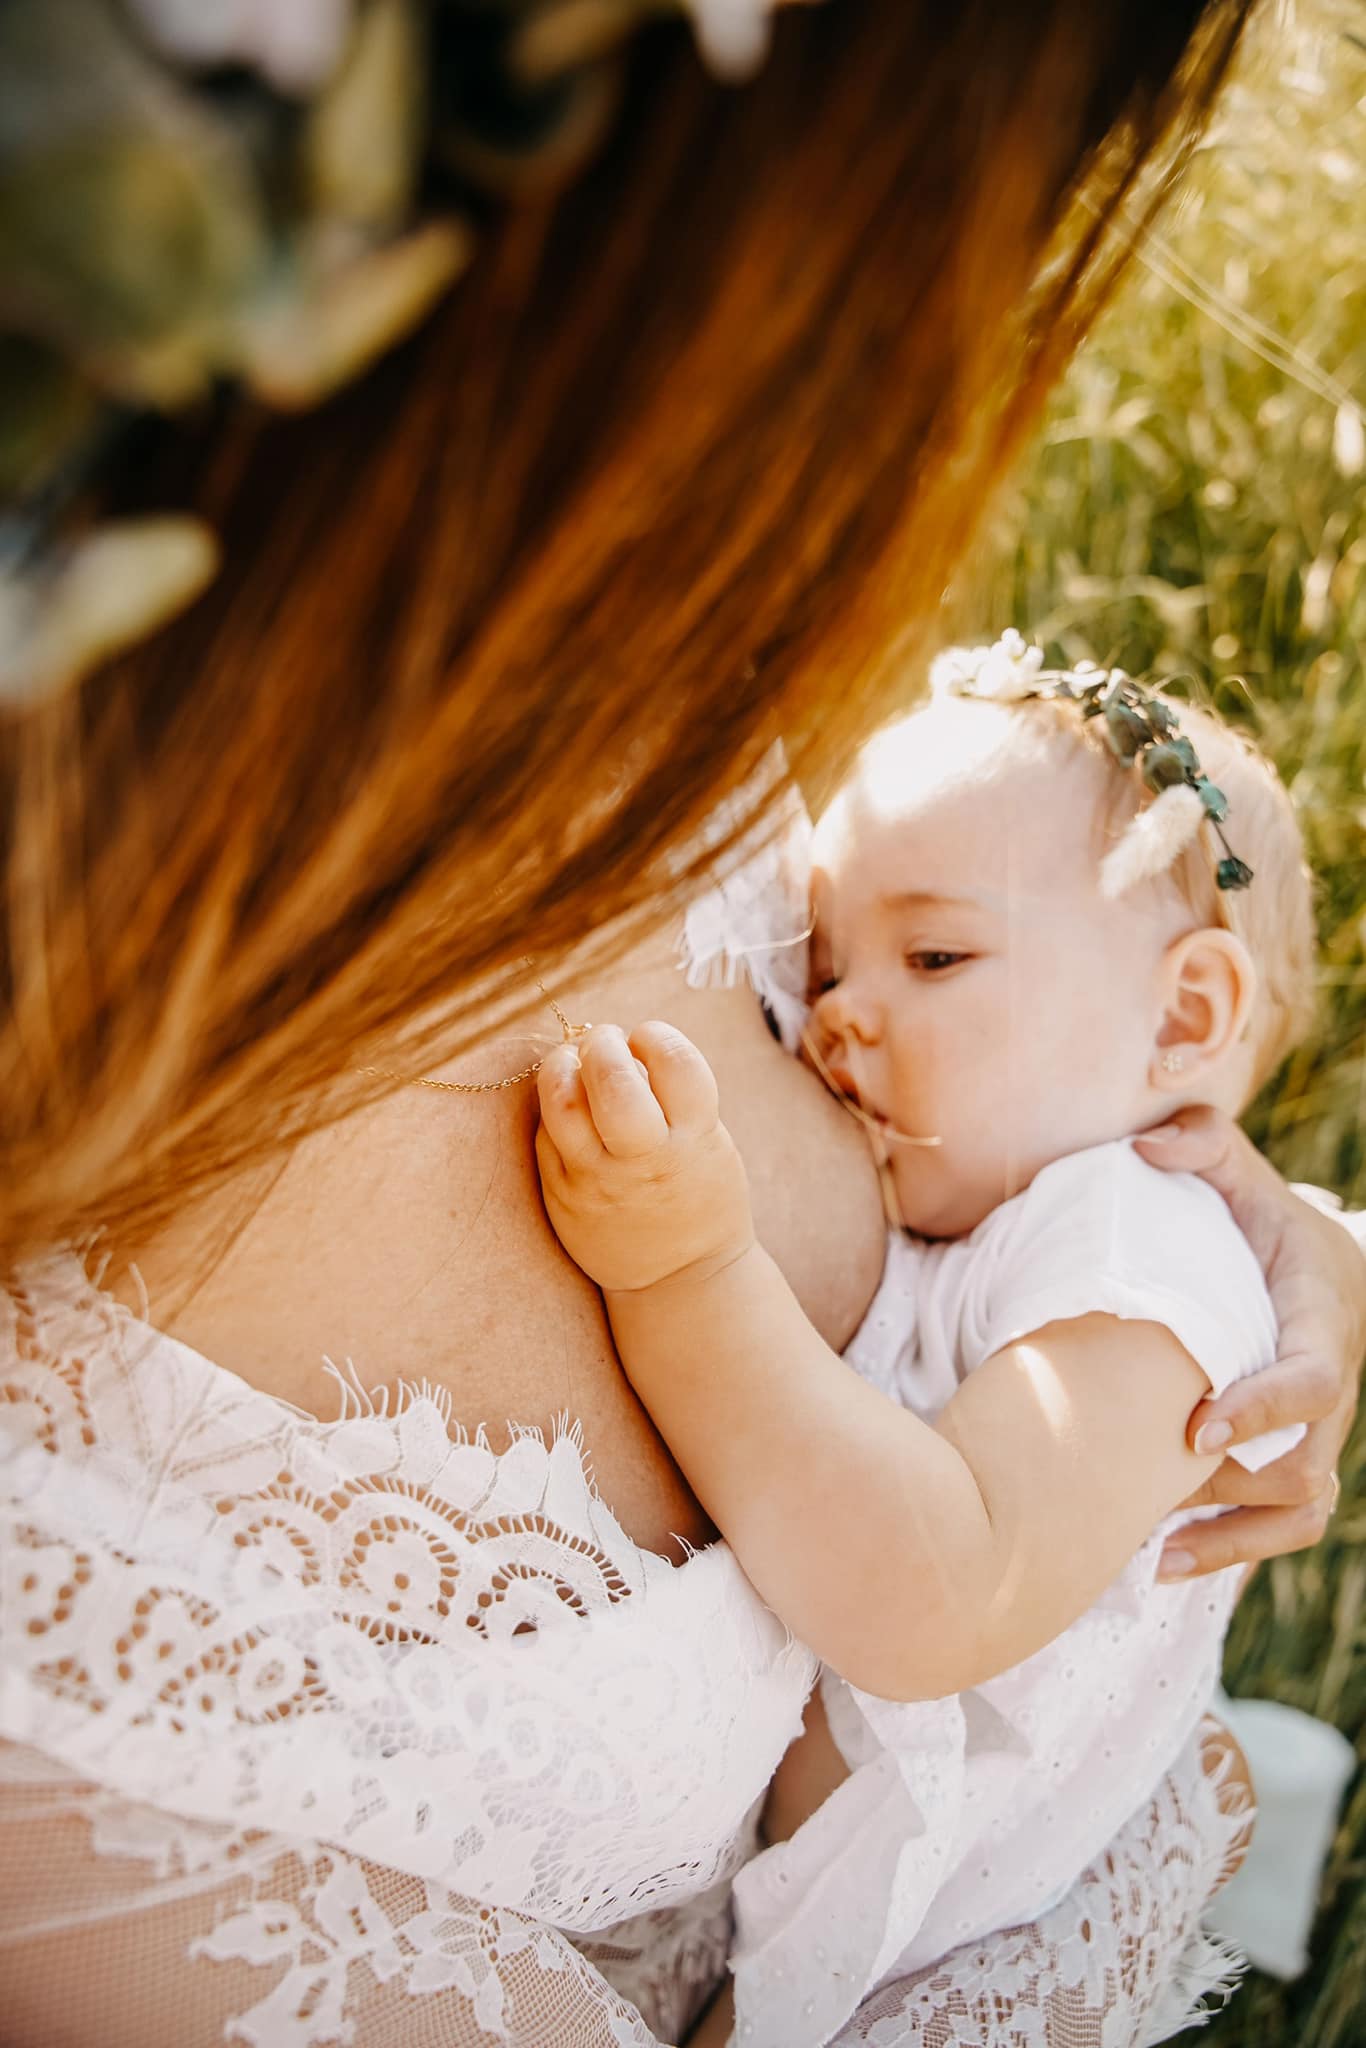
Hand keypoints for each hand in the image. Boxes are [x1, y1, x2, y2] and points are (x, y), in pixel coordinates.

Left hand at [535, 1022, 755, 1295]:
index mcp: (694, 1141)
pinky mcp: (562, 1196)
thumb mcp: (708, 1144)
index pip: (677, 1064)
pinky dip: (555, 1107)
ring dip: (562, 1064)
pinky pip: (546, 1136)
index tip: (648, 1038)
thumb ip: (675, 1097)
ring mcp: (597, 1180)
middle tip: (604, 1040)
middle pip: (612, 1081)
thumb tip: (625, 1044)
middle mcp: (645, 1161)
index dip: (658, 1036)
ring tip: (572, 1061)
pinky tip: (571, 1106)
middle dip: (603, 1043)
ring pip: (562, 1104)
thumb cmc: (696, 1193)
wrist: (680, 1280)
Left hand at [1135, 1106, 1365, 1579]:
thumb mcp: (1243, 1175)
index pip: (1313, 1380)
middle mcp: (1330, 1388)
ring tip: (1151, 1551)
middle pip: (1305, 1465)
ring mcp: (1319, 1432)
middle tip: (1149, 1488)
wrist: (1319, 1269)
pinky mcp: (1298, 1460)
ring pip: (1300, 1510)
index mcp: (1319, 1320)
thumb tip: (1145, 1146)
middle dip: (1231, 1487)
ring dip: (1229, 1537)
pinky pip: (1285, 1527)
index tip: (1198, 1428)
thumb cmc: (1265, 1221)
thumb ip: (1203, 1146)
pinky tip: (1163, 1564)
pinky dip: (1232, 1552)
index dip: (1263, 1410)